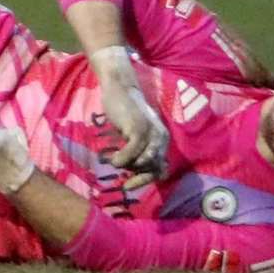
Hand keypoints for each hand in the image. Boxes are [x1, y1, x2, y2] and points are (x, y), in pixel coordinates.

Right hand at [89, 47, 169, 189]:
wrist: (119, 87)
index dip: (145, 180)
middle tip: (119, 171)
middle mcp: (161, 137)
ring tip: (112, 159)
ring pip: (140, 164)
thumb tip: (136, 175)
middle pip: (151, 169)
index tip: (128, 186)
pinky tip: (111, 157)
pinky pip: (130, 155)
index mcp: (163, 140)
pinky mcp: (138, 129)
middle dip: (134, 174)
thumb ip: (140, 150)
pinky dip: (119, 160)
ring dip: (125, 166)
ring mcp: (151, 133)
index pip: (161, 170)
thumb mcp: (136, 134)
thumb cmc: (125, 112)